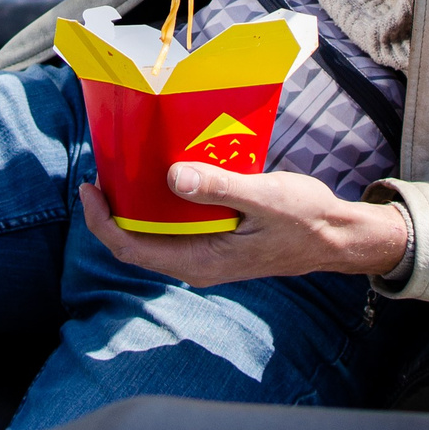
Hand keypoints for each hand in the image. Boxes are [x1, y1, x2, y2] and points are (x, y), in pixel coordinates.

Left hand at [80, 168, 408, 286]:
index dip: (102, 221)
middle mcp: (196, 264)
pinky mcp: (214, 243)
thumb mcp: (264, 197)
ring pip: (153, 235)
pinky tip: (163, 174)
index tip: (91, 186)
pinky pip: (173, 227)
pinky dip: (160, 204)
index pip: (132, 249)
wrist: (337, 237)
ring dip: (134, 205)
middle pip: (134, 243)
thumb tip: (173, 177)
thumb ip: (219, 188)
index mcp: (200, 261)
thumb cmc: (306, 219)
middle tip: (105, 165)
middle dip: (112, 209)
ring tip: (127, 165)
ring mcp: (204, 255)